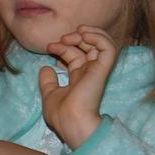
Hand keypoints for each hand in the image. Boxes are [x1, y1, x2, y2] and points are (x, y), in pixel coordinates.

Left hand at [41, 25, 117, 149]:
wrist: (69, 121)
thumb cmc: (60, 113)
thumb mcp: (50, 94)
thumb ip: (48, 81)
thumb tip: (45, 67)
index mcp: (79, 77)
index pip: (76, 55)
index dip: (63, 47)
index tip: (49, 47)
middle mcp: (89, 72)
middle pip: (88, 47)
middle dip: (75, 38)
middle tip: (61, 39)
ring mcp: (97, 70)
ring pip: (103, 44)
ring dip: (90, 34)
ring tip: (75, 33)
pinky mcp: (102, 70)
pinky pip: (109, 48)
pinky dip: (99, 38)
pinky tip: (84, 35)